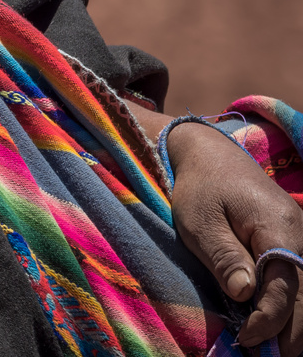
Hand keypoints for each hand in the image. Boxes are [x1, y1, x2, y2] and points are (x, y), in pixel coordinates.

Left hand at [168, 120, 302, 354]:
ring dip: (292, 325)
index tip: (247, 340)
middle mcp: (300, 235)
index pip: (285, 288)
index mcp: (278, 227)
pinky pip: (299, 283)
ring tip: (269, 348)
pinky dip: (290, 308)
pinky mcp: (294, 245)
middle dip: (289, 334)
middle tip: (262, 355)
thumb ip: (225, 256)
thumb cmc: (200, 187)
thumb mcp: (199, 221)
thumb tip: (247, 295)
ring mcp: (301, 240)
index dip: (269, 321)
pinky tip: (273, 326)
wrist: (210, 155)